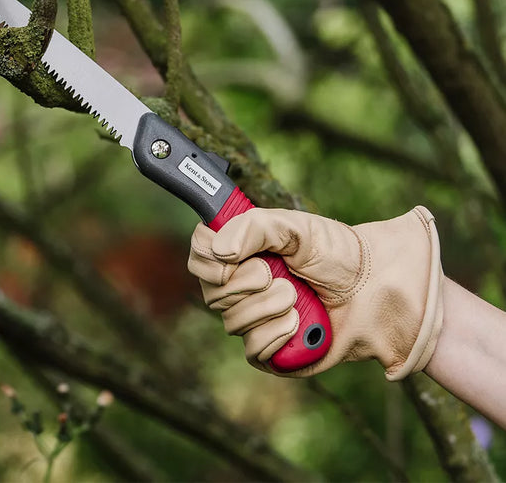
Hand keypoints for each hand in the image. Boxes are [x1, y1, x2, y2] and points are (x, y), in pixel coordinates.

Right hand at [188, 206, 443, 379]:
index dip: (206, 258)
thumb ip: (253, 228)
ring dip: (267, 307)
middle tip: (274, 274)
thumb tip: (219, 251)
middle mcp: (243, 286)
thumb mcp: (296, 228)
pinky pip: (253, 350)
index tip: (228, 257)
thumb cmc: (338, 254)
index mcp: (243, 252)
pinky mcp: (272, 350)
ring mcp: (256, 319)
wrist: (378, 291)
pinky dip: (276, 335)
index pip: (199, 255)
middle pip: (211, 292)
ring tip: (297, 297)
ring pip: (232, 322)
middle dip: (244, 284)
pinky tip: (300, 323)